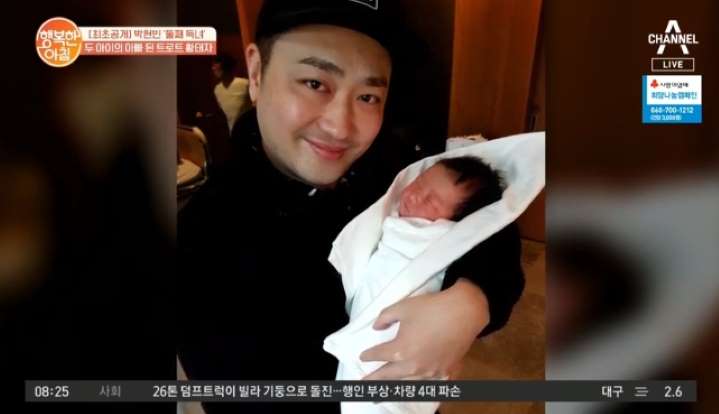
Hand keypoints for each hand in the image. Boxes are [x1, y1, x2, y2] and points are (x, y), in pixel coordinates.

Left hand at [360, 278, 489, 379]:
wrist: (464, 311)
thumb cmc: (430, 308)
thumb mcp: (401, 307)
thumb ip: (384, 318)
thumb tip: (376, 328)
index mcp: (400, 351)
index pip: (378, 355)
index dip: (368, 355)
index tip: (362, 356)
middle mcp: (413, 366)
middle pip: (389, 375)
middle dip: (375, 379)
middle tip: (364, 384)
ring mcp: (431, 371)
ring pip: (410, 382)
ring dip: (397, 384)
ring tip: (388, 389)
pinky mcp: (447, 371)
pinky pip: (434, 384)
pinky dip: (426, 387)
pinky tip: (422, 388)